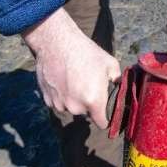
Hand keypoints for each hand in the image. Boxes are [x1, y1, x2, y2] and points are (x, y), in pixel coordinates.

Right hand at [22, 8, 120, 128]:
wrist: (57, 42)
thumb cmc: (86, 52)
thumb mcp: (110, 64)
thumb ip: (117, 81)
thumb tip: (119, 88)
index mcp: (94, 101)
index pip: (102, 123)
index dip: (106, 119)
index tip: (105, 112)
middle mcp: (76, 107)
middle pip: (86, 113)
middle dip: (88, 104)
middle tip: (88, 85)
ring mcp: (59, 103)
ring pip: (70, 107)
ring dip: (73, 99)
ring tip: (74, 80)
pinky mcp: (46, 98)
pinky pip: (57, 102)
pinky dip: (60, 95)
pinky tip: (62, 80)